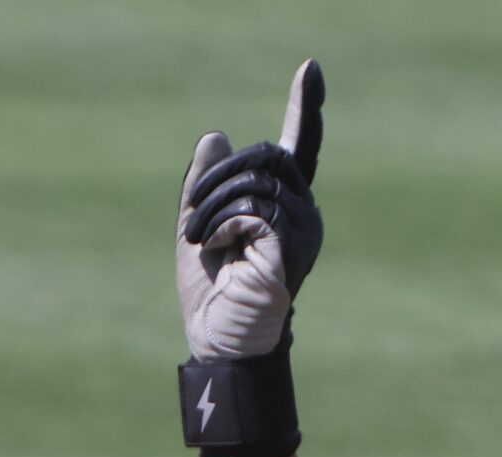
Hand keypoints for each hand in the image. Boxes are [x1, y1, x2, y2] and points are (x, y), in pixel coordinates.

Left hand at [174, 60, 324, 362]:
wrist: (218, 341)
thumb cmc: (211, 294)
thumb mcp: (197, 226)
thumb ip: (205, 184)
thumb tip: (216, 135)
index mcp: (284, 204)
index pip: (300, 146)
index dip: (305, 107)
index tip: (309, 69)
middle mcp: (302, 211)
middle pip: (266, 154)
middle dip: (217, 177)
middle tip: (191, 214)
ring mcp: (304, 228)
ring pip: (255, 176)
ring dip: (212, 204)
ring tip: (199, 239)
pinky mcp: (293, 244)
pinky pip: (253, 205)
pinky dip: (221, 222)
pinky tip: (216, 250)